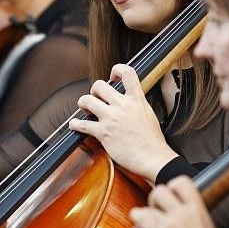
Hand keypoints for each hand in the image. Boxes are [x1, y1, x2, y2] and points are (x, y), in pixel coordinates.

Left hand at [68, 64, 176, 181]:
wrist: (153, 158)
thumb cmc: (153, 141)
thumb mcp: (148, 113)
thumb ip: (137, 103)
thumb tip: (130, 99)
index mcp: (136, 99)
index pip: (127, 72)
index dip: (116, 69)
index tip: (112, 77)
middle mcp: (122, 105)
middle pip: (99, 85)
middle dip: (94, 90)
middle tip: (95, 98)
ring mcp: (111, 118)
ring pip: (87, 100)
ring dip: (83, 103)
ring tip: (85, 109)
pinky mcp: (103, 133)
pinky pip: (82, 124)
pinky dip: (75, 124)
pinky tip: (75, 124)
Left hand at [130, 176, 222, 227]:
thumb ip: (193, 214)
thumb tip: (181, 206)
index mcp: (198, 211)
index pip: (181, 181)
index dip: (172, 187)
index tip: (171, 195)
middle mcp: (183, 214)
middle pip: (160, 189)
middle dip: (156, 198)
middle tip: (159, 209)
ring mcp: (169, 224)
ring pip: (148, 203)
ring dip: (147, 210)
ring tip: (151, 220)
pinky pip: (139, 215)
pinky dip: (138, 218)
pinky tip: (143, 226)